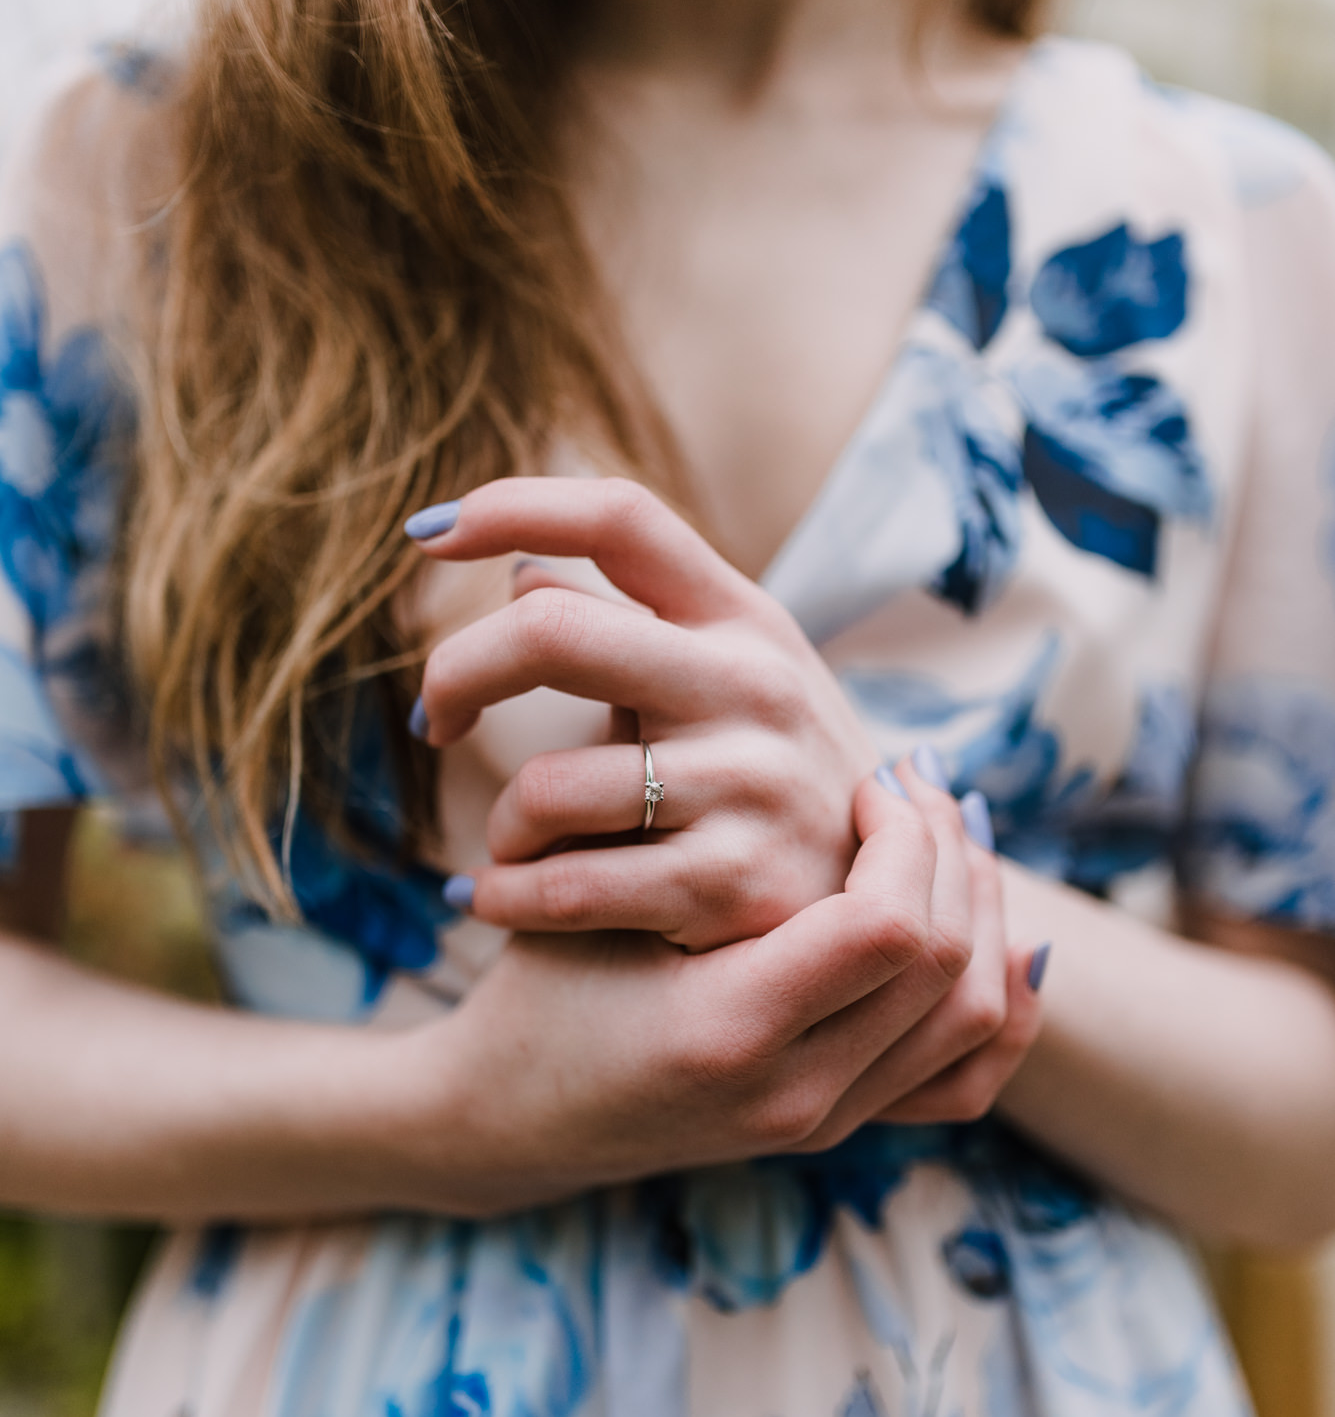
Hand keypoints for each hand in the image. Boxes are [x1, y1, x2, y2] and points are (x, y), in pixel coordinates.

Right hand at [386, 772, 1041, 1214]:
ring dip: (981, 912)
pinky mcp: (838, 1124)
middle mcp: (793, 1094)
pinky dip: (997, 1002)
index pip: (889, 928)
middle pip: (948, 965)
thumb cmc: (535, 987)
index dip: (902, 838)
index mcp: (727, 1030)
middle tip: (921, 787)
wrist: (511, 1119)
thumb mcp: (578, 893)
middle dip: (952, 856)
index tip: (868, 782)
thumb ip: (655, 795)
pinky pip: (965, 1074)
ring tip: (950, 839)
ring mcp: (824, 1120)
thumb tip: (704, 656)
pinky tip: (999, 940)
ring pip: (971, 1015)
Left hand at [408, 477, 878, 949]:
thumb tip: (519, 572)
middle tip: (436, 718)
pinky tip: (496, 896)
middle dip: (455, 672)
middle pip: (548, 630)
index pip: (620, 518)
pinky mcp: (731, 887)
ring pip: (543, 790)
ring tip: (513, 847)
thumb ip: (633, 628)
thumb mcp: (734, 683)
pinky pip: (562, 890)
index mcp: (742, 618)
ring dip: (503, 827)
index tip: (429, 536)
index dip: (511, 505)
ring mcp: (747, 786)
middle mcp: (750, 686)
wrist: (888, 911)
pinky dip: (505, 896)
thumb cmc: (778, 781)